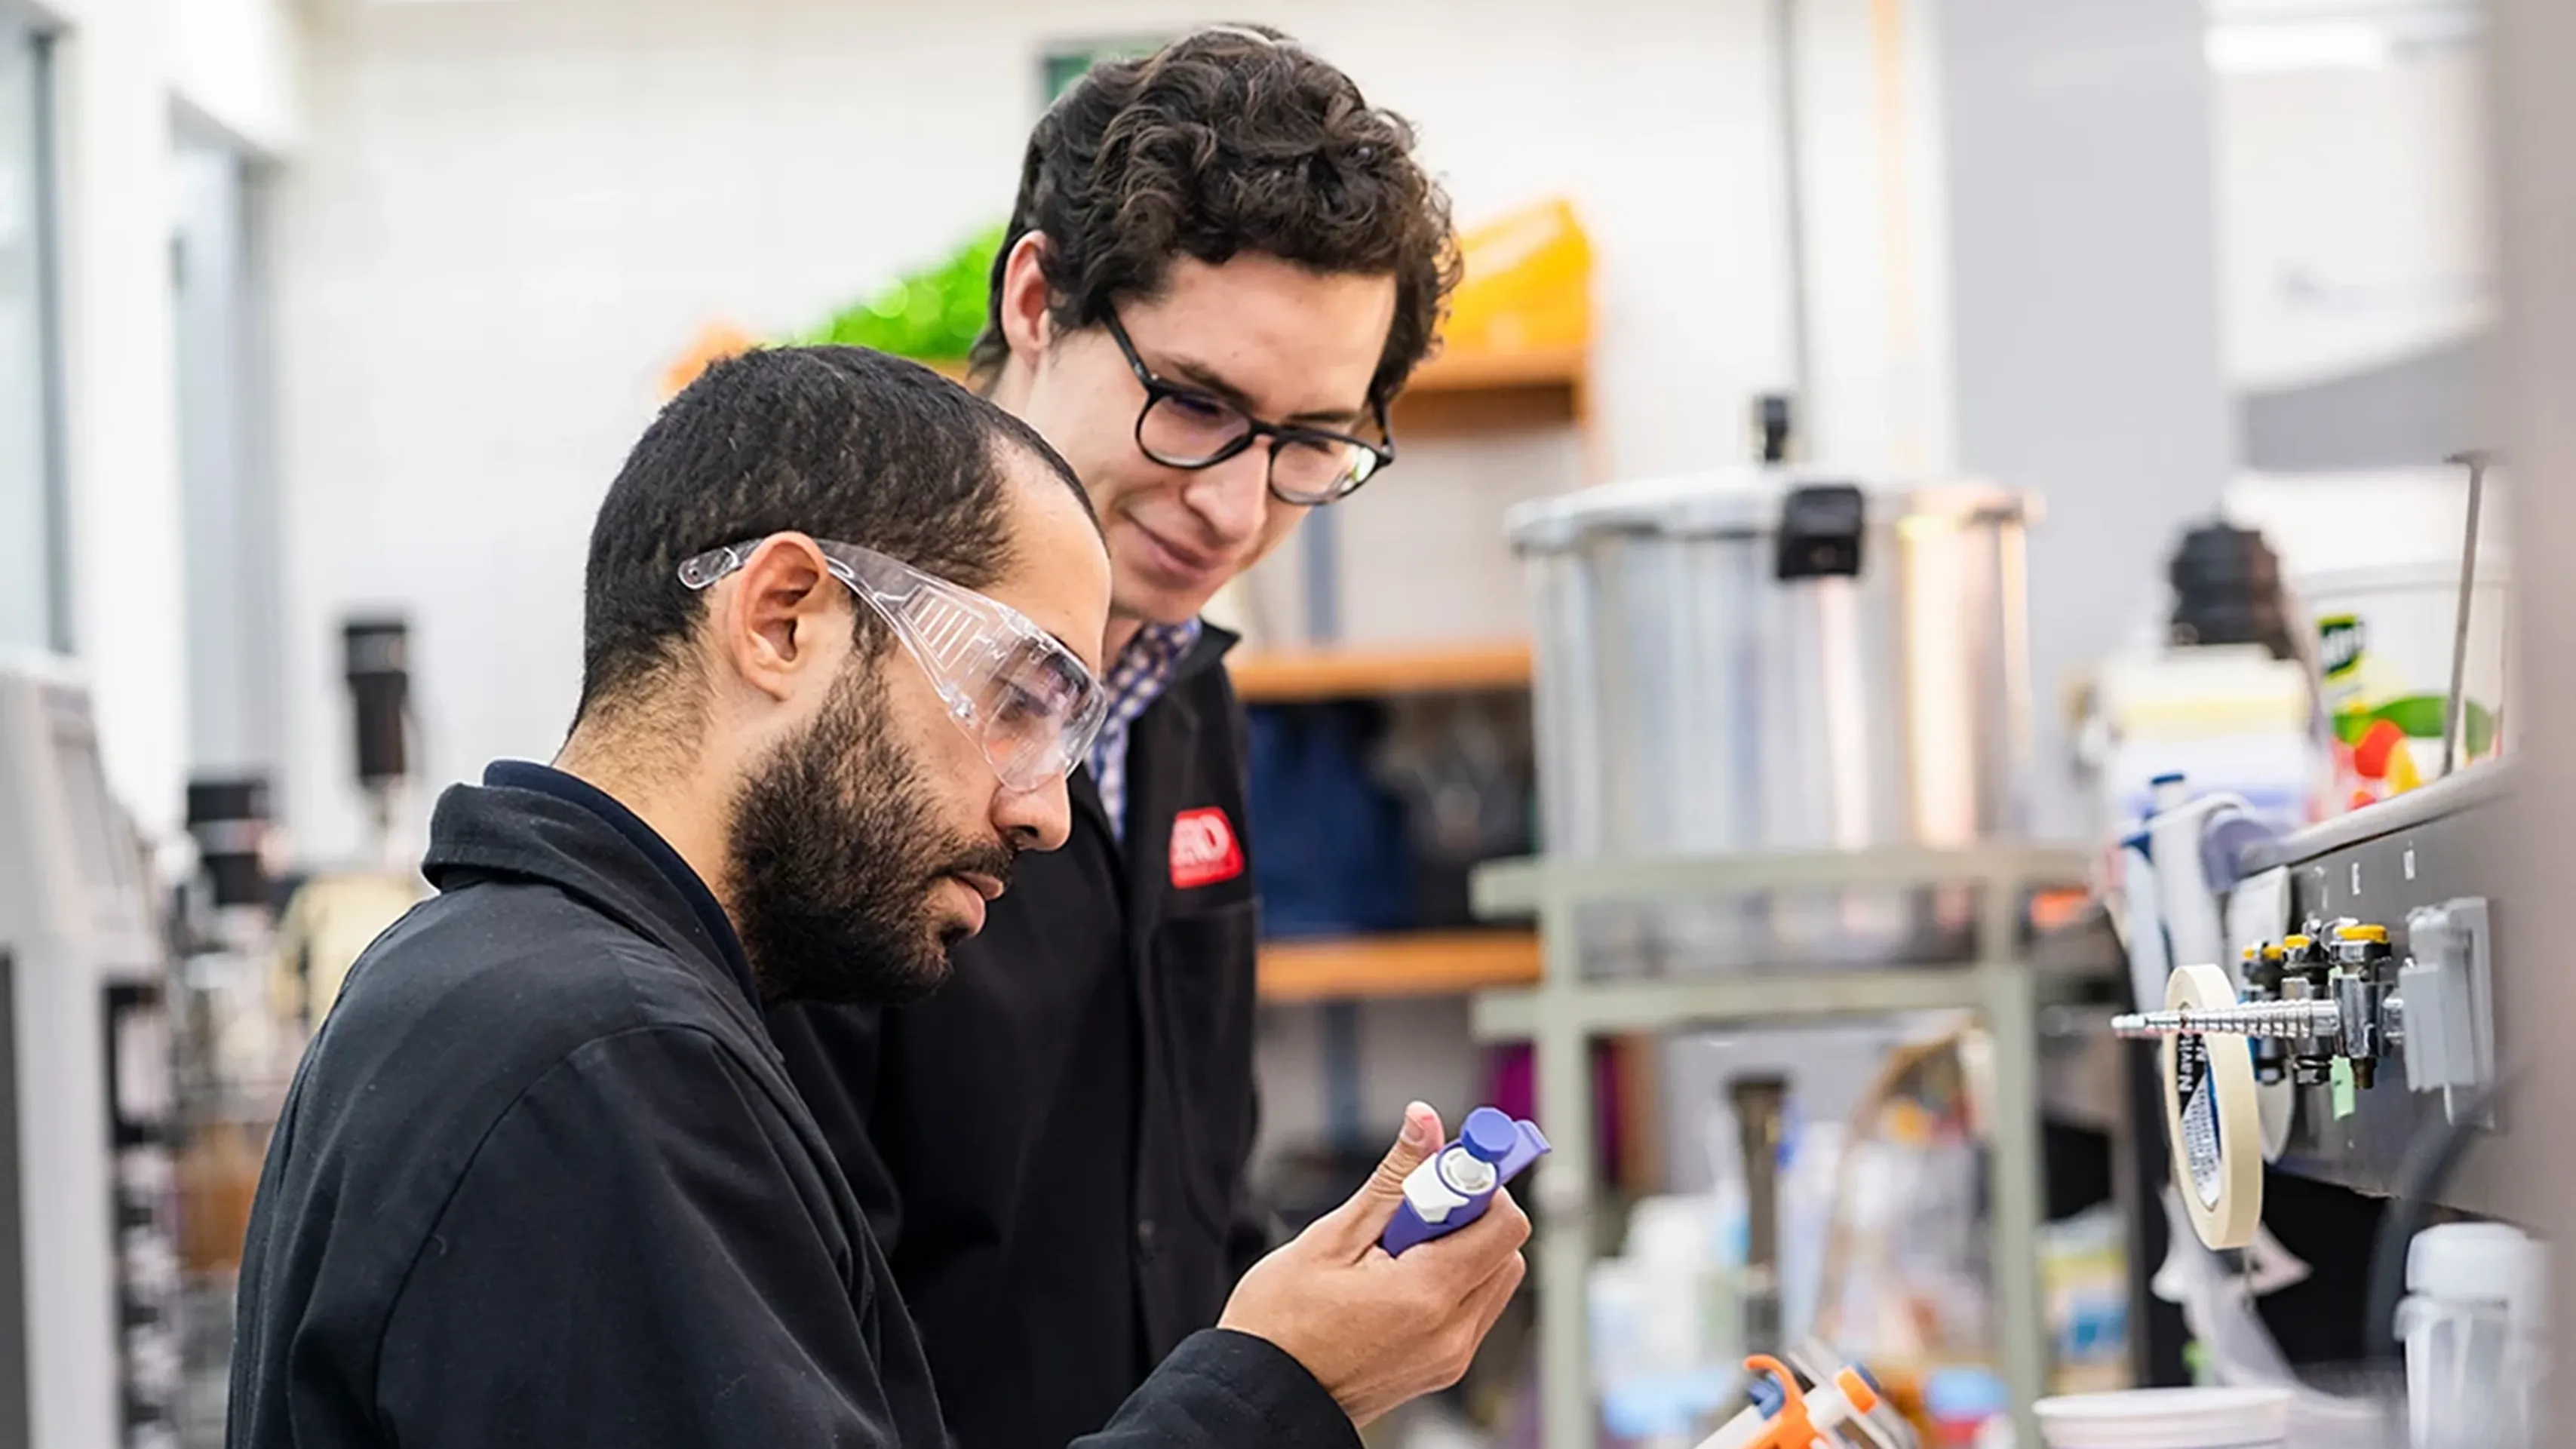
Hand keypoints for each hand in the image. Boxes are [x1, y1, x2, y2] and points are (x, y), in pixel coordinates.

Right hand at [1217, 1103, 1530, 1427]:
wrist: (1264, 1396)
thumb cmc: (1280, 1325)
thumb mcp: (1332, 1238)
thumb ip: (1393, 1179)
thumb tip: (1425, 1122)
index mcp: (1428, 1295)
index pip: (1503, 1222)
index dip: (1479, 1182)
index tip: (1447, 1166)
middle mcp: (1453, 1332)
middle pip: (1505, 1248)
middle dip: (1470, 1214)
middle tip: (1413, 1207)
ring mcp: (1451, 1355)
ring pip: (1494, 1278)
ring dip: (1462, 1247)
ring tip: (1397, 1248)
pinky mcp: (1443, 1366)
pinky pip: (1473, 1308)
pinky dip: (1451, 1280)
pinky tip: (1398, 1276)